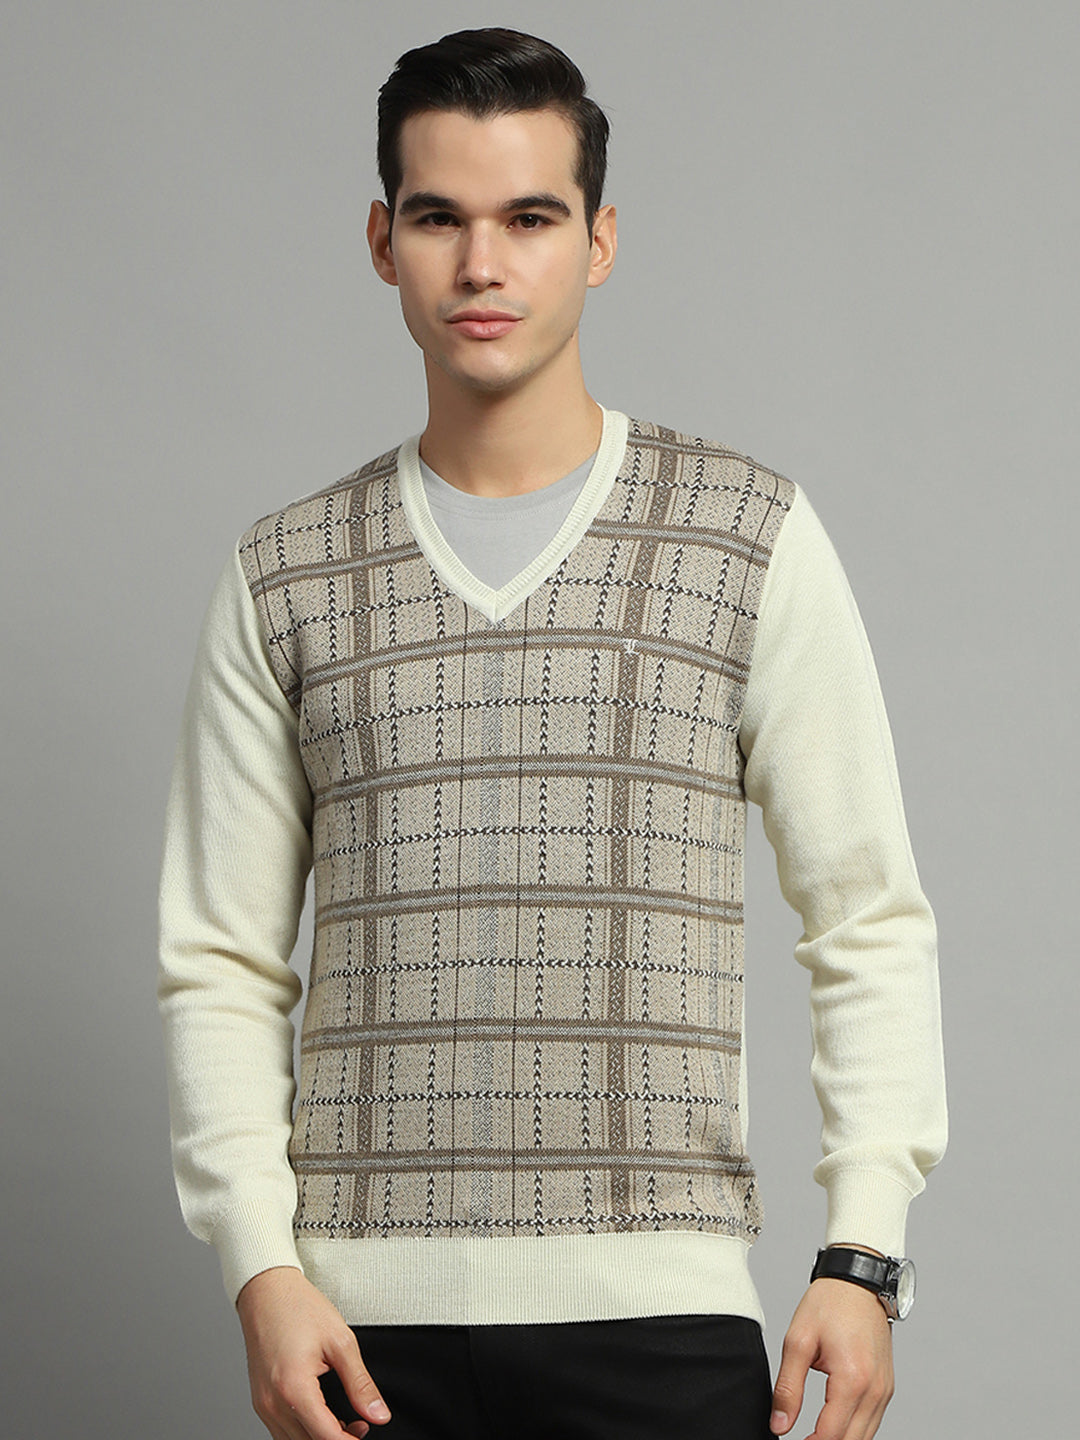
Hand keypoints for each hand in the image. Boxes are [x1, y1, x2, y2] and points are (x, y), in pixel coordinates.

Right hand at [236, 1266, 391, 1439]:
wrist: (267, 1291)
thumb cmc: (299, 1308)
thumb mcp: (340, 1341)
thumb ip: (361, 1384)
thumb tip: (378, 1414)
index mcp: (294, 1388)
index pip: (326, 1437)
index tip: (365, 1432)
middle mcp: (272, 1403)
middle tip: (361, 1424)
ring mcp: (263, 1404)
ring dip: (319, 1437)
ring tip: (344, 1420)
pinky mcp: (260, 1401)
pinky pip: (281, 1431)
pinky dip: (303, 1431)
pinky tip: (321, 1415)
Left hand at [770, 1278, 893, 1439]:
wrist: (858, 1281)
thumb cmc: (829, 1303)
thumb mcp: (797, 1341)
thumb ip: (788, 1389)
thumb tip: (779, 1425)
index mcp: (852, 1379)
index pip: (831, 1435)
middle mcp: (875, 1390)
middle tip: (801, 1439)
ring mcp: (885, 1389)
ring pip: (866, 1437)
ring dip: (841, 1439)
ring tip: (812, 1435)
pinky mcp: (887, 1386)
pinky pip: (873, 1421)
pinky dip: (855, 1430)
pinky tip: (833, 1424)